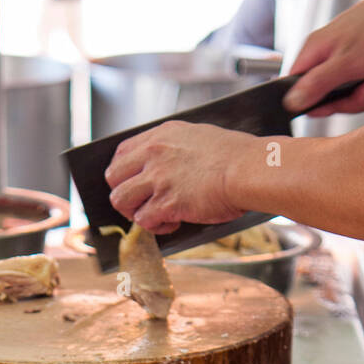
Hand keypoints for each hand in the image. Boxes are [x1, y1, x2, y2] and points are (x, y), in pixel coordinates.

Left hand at [105, 121, 257, 232]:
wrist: (249, 170)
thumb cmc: (235, 156)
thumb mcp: (198, 137)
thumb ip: (176, 148)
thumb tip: (167, 164)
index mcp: (162, 136)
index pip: (122, 152)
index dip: (122, 172)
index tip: (131, 182)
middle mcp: (154, 154)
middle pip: (113, 178)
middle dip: (124, 194)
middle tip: (141, 203)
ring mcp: (159, 179)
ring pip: (121, 200)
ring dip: (136, 212)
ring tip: (156, 215)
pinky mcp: (167, 203)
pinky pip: (144, 221)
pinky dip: (155, 227)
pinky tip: (173, 223)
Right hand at [284, 0, 363, 115]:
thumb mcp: (346, 62)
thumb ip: (317, 83)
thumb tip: (290, 101)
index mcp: (316, 51)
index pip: (296, 86)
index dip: (310, 103)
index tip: (325, 108)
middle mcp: (332, 57)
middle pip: (331, 98)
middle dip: (355, 98)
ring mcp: (352, 62)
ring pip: (355, 96)